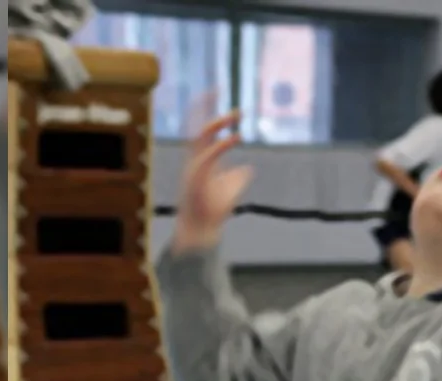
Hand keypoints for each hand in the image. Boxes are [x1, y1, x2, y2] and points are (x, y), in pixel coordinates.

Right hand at [172, 109, 252, 252]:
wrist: (202, 230)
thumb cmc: (214, 211)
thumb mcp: (232, 188)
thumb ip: (238, 176)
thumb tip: (248, 167)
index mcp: (202, 159)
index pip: (204, 129)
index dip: (211, 112)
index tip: (221, 97)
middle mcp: (195, 158)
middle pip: (196, 125)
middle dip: (204, 106)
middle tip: (216, 88)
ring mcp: (193, 166)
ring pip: (200, 136)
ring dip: (218, 123)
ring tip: (236, 114)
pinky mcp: (196, 177)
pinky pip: (209, 155)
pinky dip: (222, 144)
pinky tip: (237, 136)